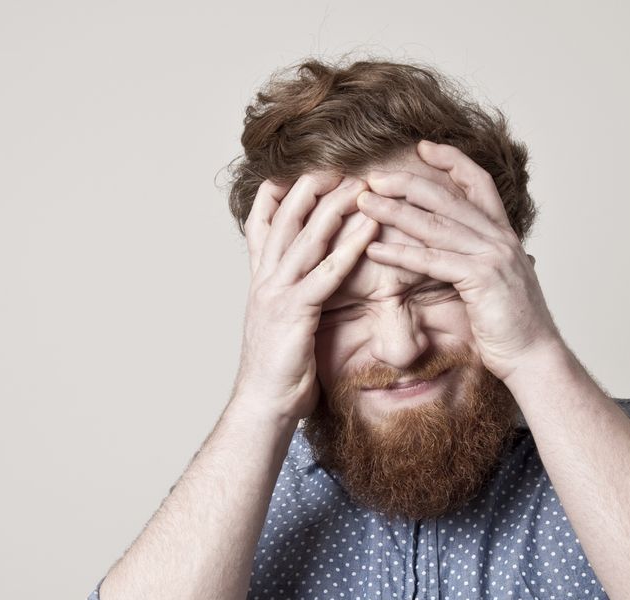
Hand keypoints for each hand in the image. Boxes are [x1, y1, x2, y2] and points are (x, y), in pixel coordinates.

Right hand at [232, 171, 379, 422]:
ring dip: (334, 206)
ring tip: (359, 183)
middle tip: (338, 165)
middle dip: (310, 186)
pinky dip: (349, 247)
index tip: (300, 171)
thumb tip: (307, 290)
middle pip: (284, 217)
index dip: (279, 193)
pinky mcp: (295, 312)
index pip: (262, 223)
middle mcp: (265, 280)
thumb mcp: (279, 326)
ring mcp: (277, 294)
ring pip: (305, 237)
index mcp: (260, 281)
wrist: (261, 406)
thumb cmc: (277, 373)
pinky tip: (369, 229)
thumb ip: (291, 300)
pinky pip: (326, 272)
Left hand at [353, 140, 562, 381]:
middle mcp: (500, 238)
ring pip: (436, 225)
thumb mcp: (501, 284)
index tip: (423, 147)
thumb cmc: (513, 328)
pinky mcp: (482, 280)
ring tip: (364, 203)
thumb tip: (476, 259)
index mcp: (504, 235)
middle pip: (449, 197)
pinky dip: (401, 254)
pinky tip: (374, 250)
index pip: (479, 183)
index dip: (451, 161)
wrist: (535, 357)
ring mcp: (493, 257)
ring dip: (394, 212)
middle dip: (407, 183)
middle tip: (373, 176)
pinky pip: (433, 261)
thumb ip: (486, 264)